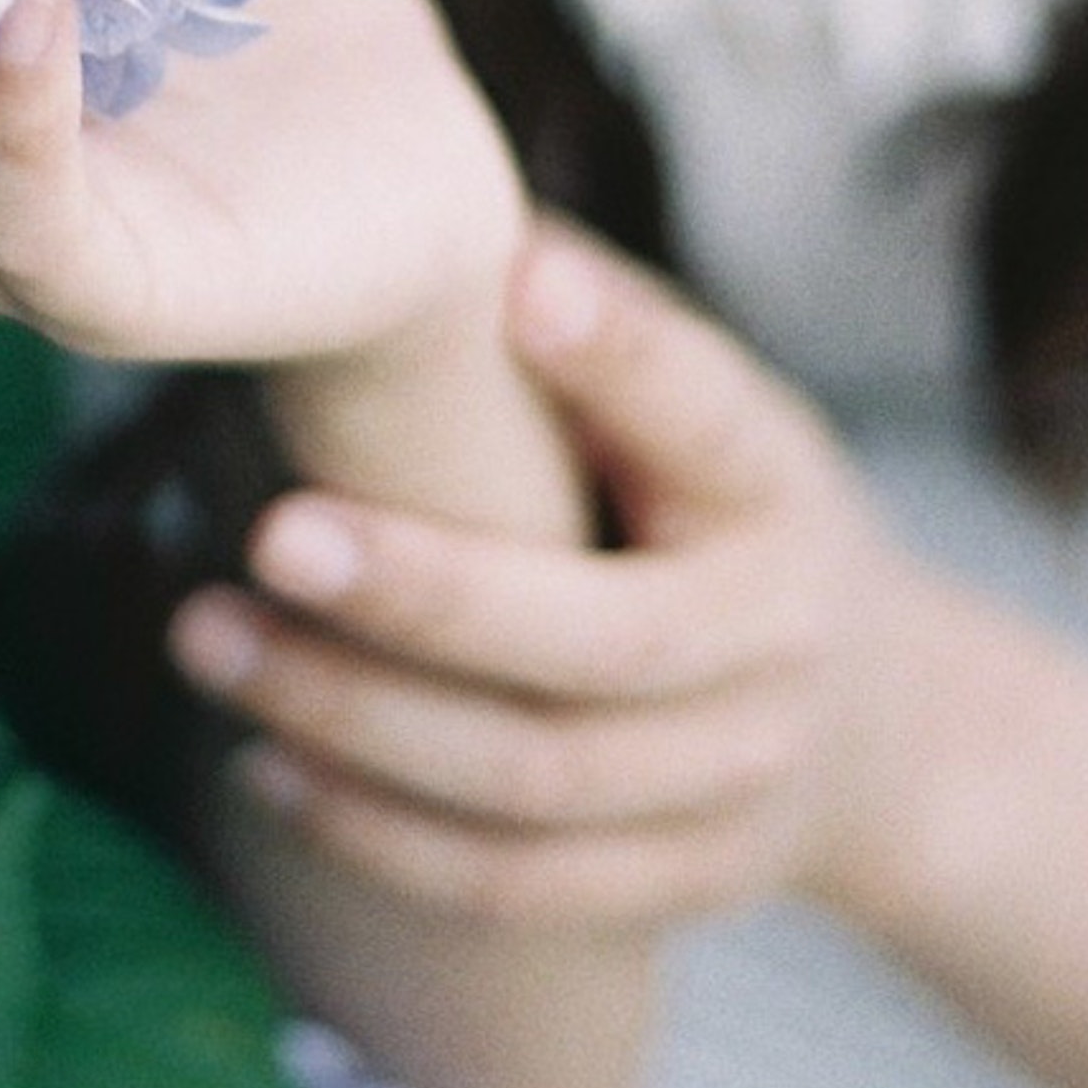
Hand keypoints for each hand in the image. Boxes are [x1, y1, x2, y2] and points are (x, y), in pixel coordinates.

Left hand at [168, 220, 927, 928]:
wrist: (879, 722)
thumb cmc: (716, 514)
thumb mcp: (696, 412)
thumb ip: (580, 332)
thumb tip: (415, 201)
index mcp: (772, 482)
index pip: (707, 412)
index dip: (619, 354)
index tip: (518, 280)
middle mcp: (777, 638)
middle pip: (600, 642)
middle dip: (427, 594)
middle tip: (271, 529)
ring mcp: (741, 779)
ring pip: (538, 778)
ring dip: (358, 718)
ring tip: (208, 639)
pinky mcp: (690, 884)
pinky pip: (521, 886)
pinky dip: (383, 837)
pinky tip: (266, 765)